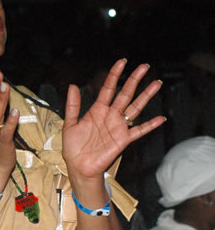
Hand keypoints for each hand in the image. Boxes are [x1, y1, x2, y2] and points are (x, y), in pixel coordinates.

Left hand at [62, 59, 164, 179]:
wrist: (78, 167)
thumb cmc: (73, 147)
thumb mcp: (69, 124)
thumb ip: (73, 105)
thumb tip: (73, 86)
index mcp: (97, 110)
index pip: (108, 88)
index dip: (114, 75)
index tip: (122, 62)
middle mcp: (110, 116)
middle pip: (125, 94)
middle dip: (134, 80)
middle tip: (144, 66)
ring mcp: (118, 127)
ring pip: (135, 108)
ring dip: (146, 96)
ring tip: (156, 84)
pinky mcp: (123, 140)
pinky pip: (139, 131)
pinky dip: (150, 125)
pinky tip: (160, 119)